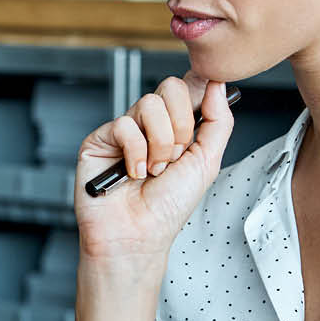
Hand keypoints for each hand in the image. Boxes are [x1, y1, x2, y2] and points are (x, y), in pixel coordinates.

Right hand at [72, 74, 233, 275]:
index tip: (207, 96)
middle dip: (181, 126)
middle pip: (170, 88)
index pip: (188, 88)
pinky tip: (133, 173)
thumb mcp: (207, 163)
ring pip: (149, 104)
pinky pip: (124, 125)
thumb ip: (218, 122)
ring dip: (160, 145)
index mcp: (176, 127)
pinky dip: (136, 153)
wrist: (138, 235)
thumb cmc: (168, 208)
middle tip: (176, 157)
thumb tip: (217, 85)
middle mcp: (151, 125)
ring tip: (154, 170)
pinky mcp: (101, 138)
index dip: (199, 87)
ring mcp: (125, 129)